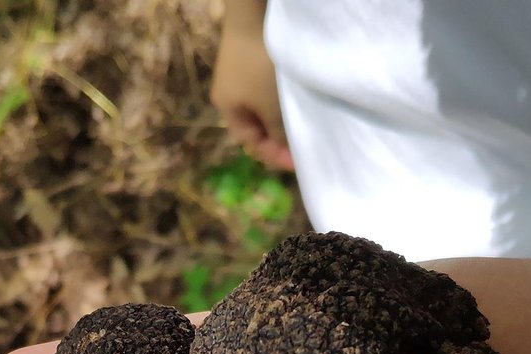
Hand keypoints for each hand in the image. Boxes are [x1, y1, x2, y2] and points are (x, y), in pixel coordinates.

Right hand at [211, 3, 293, 170]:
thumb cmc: (261, 67)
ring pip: (263, 105)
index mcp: (228, 109)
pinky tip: (295, 97)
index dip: (274, 156)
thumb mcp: (272, 106)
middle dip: (278, 136)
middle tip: (302, 144)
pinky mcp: (251, 55)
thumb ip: (279, 132)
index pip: (252, 143)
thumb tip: (285, 148)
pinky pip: (266, 87)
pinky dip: (280, 97)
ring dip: (281, 116)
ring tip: (301, 122)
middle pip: (257, 124)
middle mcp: (229, 92)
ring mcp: (239, 72)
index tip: (299, 163)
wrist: (255, 14)